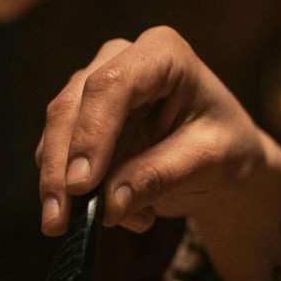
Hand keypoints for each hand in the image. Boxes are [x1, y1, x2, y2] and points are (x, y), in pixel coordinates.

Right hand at [36, 26, 280, 280]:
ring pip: (56, 131)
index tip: (82, 184)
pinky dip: (72, 191)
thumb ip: (160, 176)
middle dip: (61, 167)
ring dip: (58, 184)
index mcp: (162, 53)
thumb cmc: (224, 146)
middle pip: (72, 106)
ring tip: (86, 227)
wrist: (218, 158)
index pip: (113, 85)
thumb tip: (109, 204)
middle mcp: (119, 59)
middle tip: (59, 220)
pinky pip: (58, 155)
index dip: (92, 133)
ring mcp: (92, 86)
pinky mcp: (79, 118)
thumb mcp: (209, 161)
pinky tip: (111, 215)